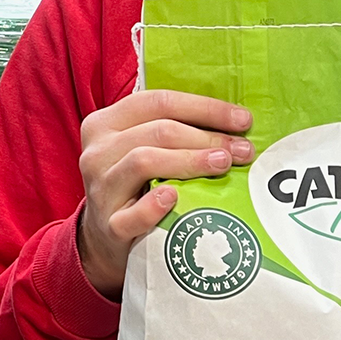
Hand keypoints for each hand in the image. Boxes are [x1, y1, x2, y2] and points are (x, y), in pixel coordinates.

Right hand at [77, 90, 252, 298]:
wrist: (105, 237)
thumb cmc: (136, 183)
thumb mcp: (143, 147)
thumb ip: (175, 130)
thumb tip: (235, 122)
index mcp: (107, 123)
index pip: (159, 102)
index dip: (205, 108)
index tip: (243, 120)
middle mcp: (98, 151)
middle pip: (159, 131)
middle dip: (207, 137)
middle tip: (242, 150)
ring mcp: (100, 189)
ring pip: (144, 161)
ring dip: (190, 161)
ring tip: (223, 165)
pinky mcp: (108, 226)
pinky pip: (132, 214)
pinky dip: (154, 205)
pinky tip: (175, 197)